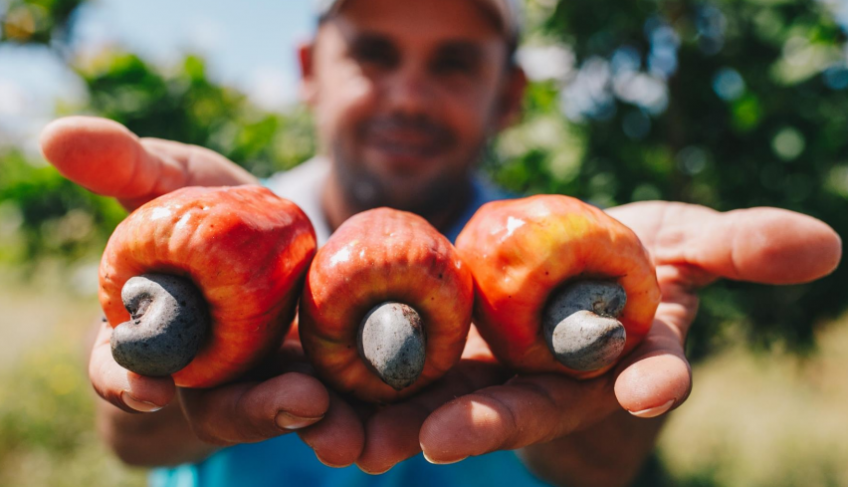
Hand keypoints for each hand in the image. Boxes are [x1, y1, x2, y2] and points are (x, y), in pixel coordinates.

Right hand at [42, 116, 359, 465]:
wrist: (267, 224)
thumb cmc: (205, 204)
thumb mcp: (169, 179)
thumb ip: (123, 166)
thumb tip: (53, 134)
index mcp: (150, 332)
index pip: (120, 370)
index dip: (126, 382)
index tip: (148, 390)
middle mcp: (202, 369)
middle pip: (216, 405)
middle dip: (252, 408)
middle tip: (296, 403)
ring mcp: (258, 376)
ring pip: (276, 408)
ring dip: (307, 416)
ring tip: (335, 413)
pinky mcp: (307, 371)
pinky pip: (325, 393)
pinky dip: (345, 402)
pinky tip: (368, 400)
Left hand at [347, 201, 840, 484]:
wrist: (573, 259)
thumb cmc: (639, 253)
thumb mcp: (688, 240)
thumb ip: (738, 247)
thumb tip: (827, 244)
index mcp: (624, 348)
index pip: (649, 365)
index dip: (655, 372)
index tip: (653, 383)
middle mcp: (560, 374)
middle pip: (529, 400)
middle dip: (490, 420)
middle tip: (439, 440)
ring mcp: (500, 369)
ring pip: (453, 399)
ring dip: (402, 422)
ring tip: (352, 442)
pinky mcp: (449, 354)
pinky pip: (406, 373)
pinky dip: (366, 390)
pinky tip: (321, 405)